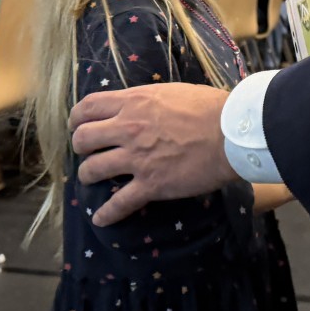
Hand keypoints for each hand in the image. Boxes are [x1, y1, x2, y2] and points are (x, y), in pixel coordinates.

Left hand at [70, 84, 236, 225]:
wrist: (232, 133)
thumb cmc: (211, 108)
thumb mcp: (172, 92)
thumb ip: (148, 100)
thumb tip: (141, 104)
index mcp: (133, 102)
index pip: (88, 107)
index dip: (77, 118)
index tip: (78, 126)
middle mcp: (128, 129)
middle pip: (83, 139)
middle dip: (80, 147)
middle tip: (87, 152)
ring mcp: (137, 158)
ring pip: (93, 170)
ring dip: (88, 176)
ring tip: (92, 179)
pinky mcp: (151, 184)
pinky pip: (119, 203)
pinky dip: (107, 214)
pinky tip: (101, 219)